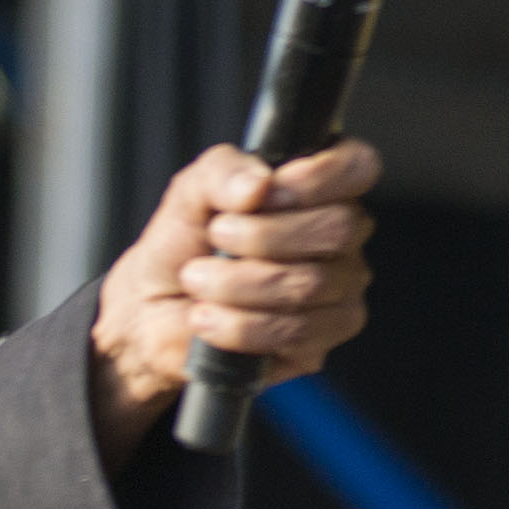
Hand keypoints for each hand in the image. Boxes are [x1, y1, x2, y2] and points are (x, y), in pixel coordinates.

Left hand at [87, 137, 378, 467]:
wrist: (151, 312)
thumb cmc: (182, 246)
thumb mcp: (189, 193)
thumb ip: (222, 171)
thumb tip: (259, 182)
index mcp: (319, 191)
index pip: (358, 167)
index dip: (319, 177)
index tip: (266, 192)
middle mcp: (340, 240)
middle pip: (339, 228)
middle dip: (263, 235)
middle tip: (215, 237)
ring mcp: (337, 292)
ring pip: (311, 283)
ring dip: (238, 282)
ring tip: (196, 279)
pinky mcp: (318, 342)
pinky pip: (296, 332)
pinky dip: (239, 324)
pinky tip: (206, 317)